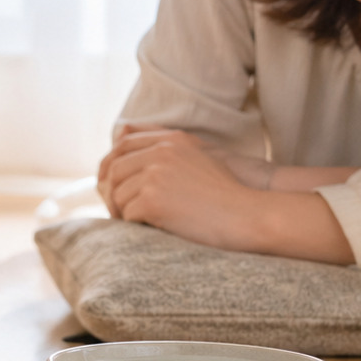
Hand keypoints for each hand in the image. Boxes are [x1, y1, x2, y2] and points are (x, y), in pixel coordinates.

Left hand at [98, 128, 264, 251]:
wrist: (247, 216)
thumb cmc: (226, 192)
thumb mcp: (197, 156)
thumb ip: (163, 143)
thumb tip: (121, 130)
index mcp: (170, 140)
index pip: (123, 146)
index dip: (112, 166)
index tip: (113, 185)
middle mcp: (160, 152)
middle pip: (115, 170)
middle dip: (113, 192)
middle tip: (120, 211)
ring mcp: (155, 175)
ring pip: (118, 193)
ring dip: (123, 211)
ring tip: (137, 223)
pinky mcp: (152, 199)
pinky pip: (128, 214)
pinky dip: (135, 225)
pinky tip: (148, 231)